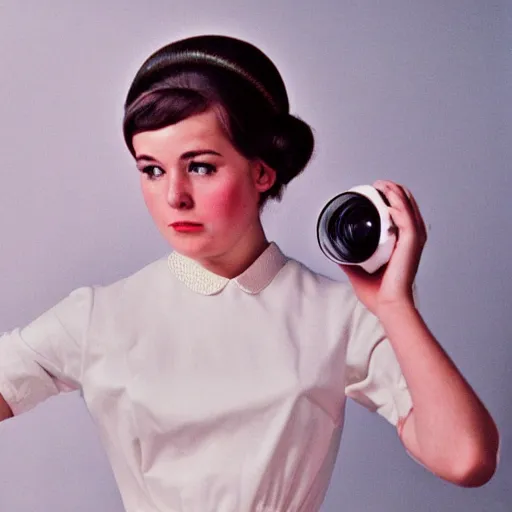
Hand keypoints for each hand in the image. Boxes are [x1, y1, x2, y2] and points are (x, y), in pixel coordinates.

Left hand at [339, 180, 427, 315]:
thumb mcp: (359, 273)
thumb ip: (350, 263)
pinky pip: (407, 220)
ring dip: (396, 193)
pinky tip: (390, 199)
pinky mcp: (411, 245)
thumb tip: (336, 255)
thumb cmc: (380, 295)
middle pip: (408, 207)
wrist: (388, 306)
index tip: (378, 192)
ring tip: (382, 184)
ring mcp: (413, 242)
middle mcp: (411, 241)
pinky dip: (400, 206)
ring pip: (408, 208)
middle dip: (395, 191)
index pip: (403, 215)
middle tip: (378, 184)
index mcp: (403, 245)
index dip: (393, 200)